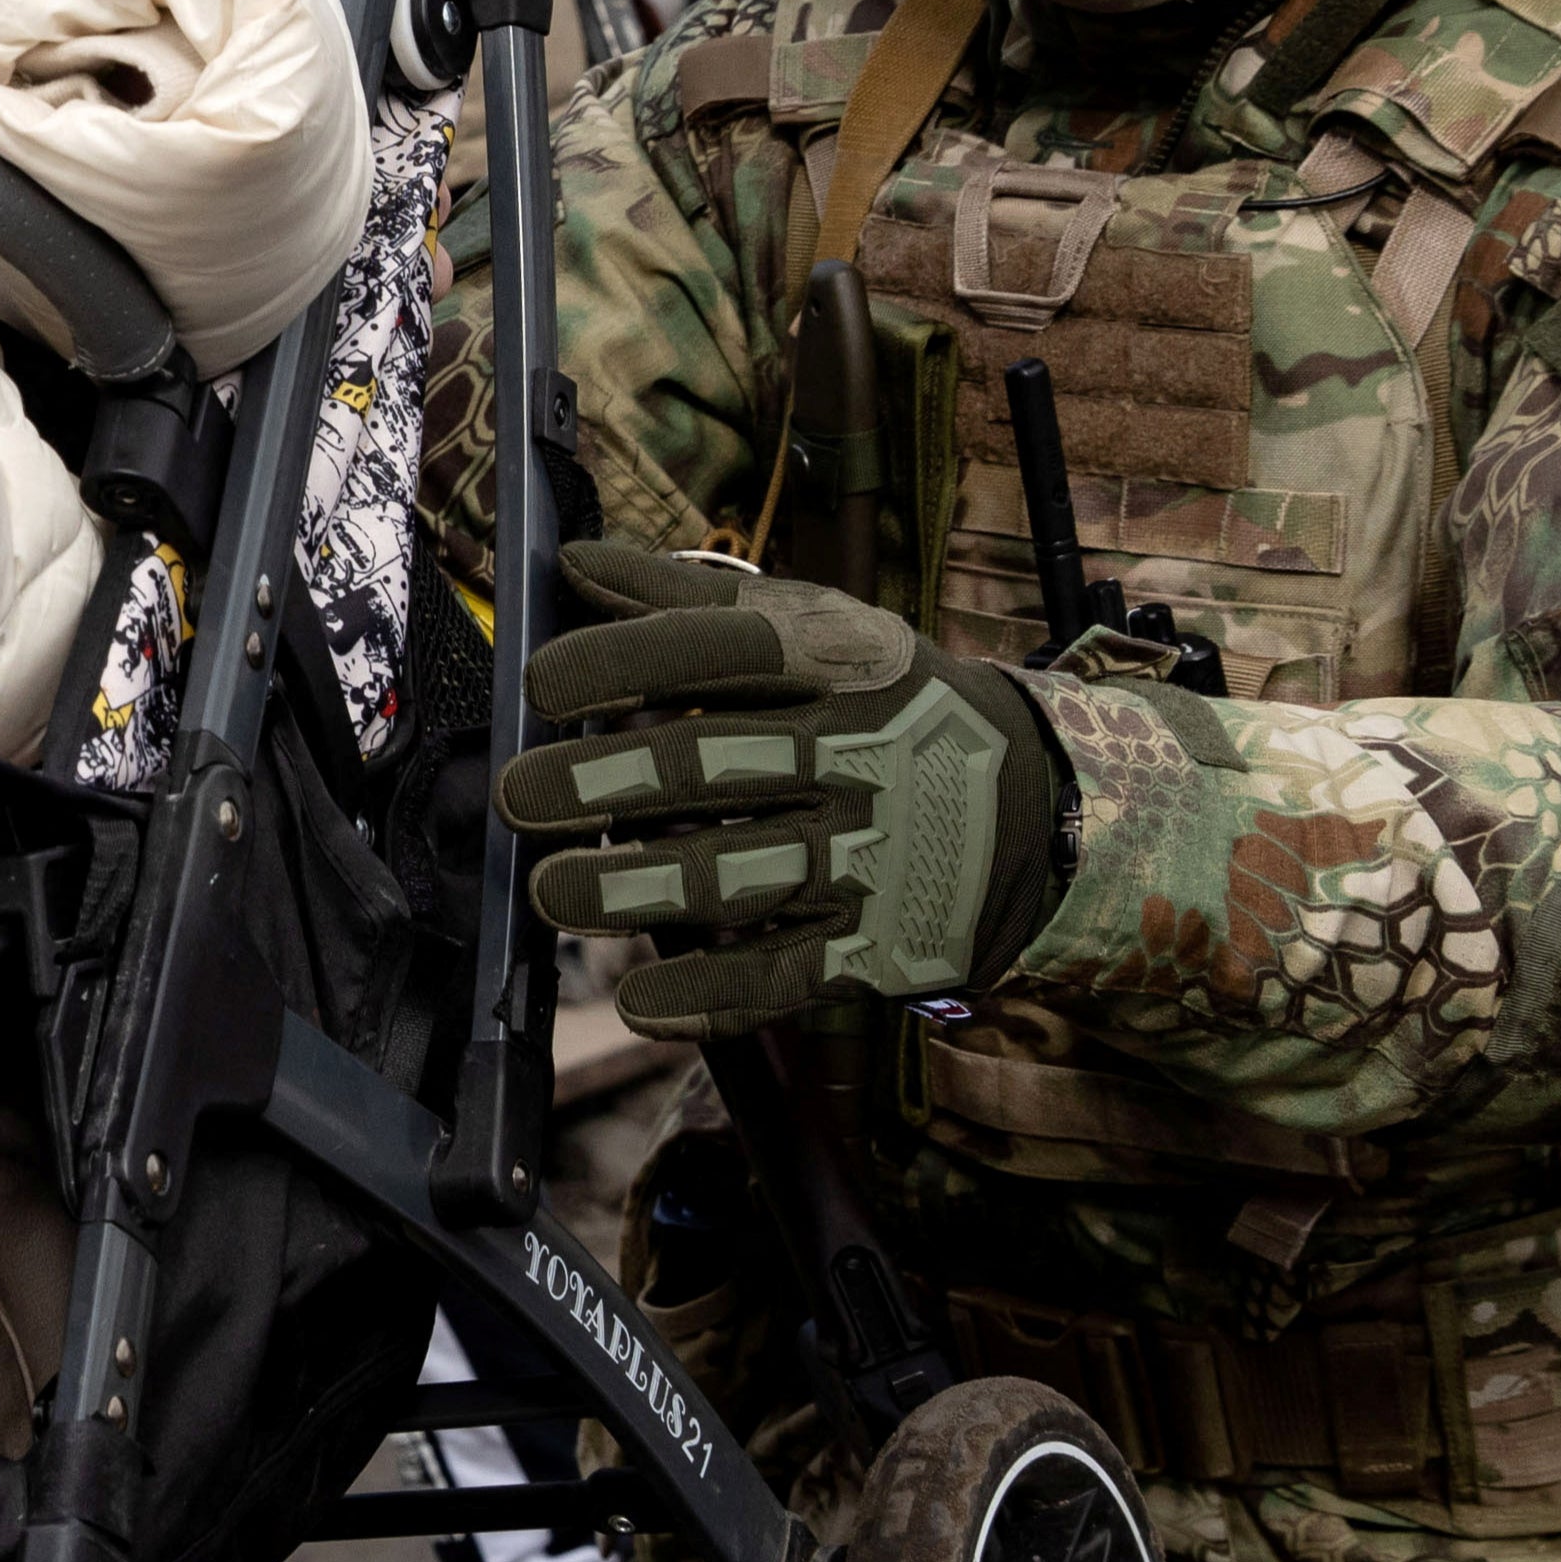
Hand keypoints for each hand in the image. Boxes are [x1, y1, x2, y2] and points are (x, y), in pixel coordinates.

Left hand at [493, 544, 1063, 1035]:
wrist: (1042, 812)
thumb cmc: (889, 706)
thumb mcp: (820, 634)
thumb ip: (689, 605)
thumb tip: (574, 563)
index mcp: (839, 665)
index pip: (724, 650)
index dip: (626, 662)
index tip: (542, 684)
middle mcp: (858, 756)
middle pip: (712, 767)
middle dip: (602, 785)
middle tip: (517, 798)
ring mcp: (872, 856)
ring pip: (734, 876)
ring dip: (631, 891)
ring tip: (550, 896)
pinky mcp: (879, 945)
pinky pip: (782, 977)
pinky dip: (706, 994)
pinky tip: (640, 998)